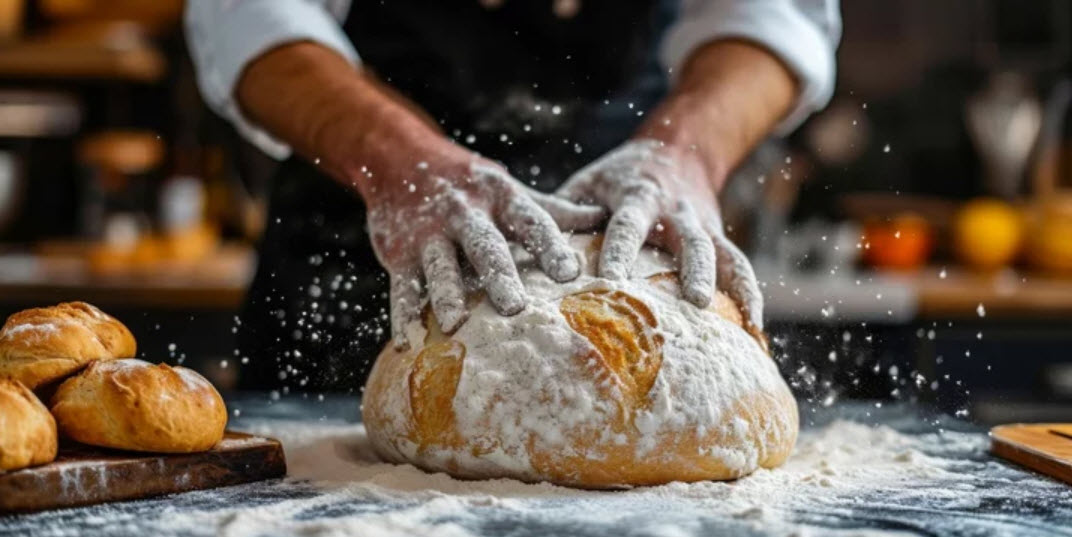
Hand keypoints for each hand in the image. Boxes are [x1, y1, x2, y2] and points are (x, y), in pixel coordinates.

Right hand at [364, 142, 603, 349]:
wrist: (400, 158)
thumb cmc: (470, 184)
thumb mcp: (510, 190)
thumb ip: (553, 209)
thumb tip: (604, 217)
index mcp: (500, 198)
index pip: (531, 221)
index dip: (550, 246)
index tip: (570, 273)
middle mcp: (464, 213)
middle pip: (485, 246)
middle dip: (499, 275)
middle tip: (515, 307)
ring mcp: (428, 234)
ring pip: (439, 267)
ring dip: (446, 295)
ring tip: (455, 325)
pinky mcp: (398, 254)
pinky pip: (402, 287)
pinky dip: (403, 316)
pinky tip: (408, 343)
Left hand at [556, 139, 763, 330]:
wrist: (676, 150)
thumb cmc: (616, 179)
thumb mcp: (587, 184)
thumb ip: (563, 215)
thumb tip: (524, 256)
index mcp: (638, 195)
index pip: (629, 224)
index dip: (621, 250)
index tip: (611, 279)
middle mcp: (677, 211)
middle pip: (690, 240)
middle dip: (694, 270)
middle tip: (694, 302)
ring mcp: (704, 225)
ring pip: (722, 254)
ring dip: (730, 287)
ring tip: (739, 325)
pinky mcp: (720, 238)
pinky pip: (740, 266)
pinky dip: (750, 296)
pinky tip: (755, 331)